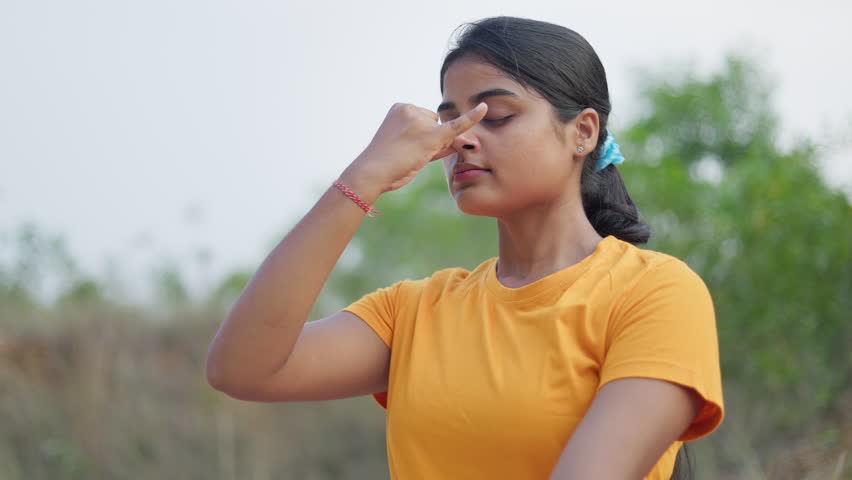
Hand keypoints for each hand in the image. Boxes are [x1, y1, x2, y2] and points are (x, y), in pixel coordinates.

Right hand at [341, 102, 487, 194]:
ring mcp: (420, 121)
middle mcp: (410, 109)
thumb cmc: (387, 165)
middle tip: (408, 154)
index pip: (425, 121)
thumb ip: (433, 141)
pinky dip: (472, 117)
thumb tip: (461, 141)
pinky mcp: (429, 135)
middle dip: (430, 139)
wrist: (372, 172)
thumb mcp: (407, 147)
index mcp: (400, 108)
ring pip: (442, 132)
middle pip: (435, 124)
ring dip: (434, 146)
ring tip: (409, 155)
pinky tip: (484, 108)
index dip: (421, 138)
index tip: (405, 149)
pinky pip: (456, 126)